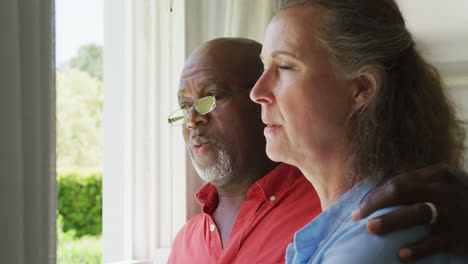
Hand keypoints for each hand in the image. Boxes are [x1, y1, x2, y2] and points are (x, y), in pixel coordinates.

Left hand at [351, 164, 467, 261]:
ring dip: (390, 221)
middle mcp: (444, 190)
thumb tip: (382, 194)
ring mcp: (452, 212)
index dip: (375, 194)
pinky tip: (401, 255)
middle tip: (357, 216)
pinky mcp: (458, 236)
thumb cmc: (464, 201)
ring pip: (415, 213)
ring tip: (370, 229)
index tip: (361, 207)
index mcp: (438, 174)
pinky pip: (433, 243)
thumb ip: (420, 186)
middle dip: (374, 203)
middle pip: (401, 191)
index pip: (398, 181)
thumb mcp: (446, 186)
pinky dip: (416, 249)